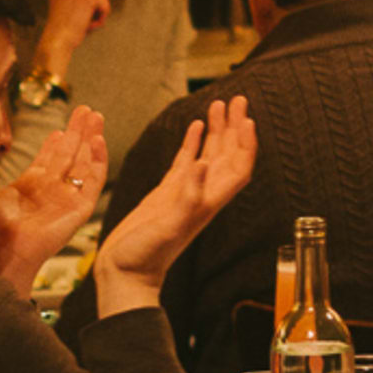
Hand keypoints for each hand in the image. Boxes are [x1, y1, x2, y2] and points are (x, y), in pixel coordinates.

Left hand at [0, 107, 106, 292]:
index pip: (48, 160)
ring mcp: (67, 199)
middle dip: (77, 132)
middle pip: (69, 155)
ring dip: (91, 138)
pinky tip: (98, 139)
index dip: (55, 143)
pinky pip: (94, 181)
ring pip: (84, 163)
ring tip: (96, 116)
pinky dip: (99, 160)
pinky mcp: (79, 208)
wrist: (1, 250)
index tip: (59, 128)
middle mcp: (51, 191)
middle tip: (85, 110)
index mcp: (30, 187)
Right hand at [35, 0, 111, 81]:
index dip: (82, 7)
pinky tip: (87, 25)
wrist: (57, 40)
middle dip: (90, 10)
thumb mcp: (67, 8)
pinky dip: (100, 19)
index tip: (68, 16)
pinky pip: (105, 6)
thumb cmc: (62, 30)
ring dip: (96, 14)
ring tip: (82, 24)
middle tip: (75, 22)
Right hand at [93, 96, 255, 314]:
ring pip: (209, 154)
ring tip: (220, 104)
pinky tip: (195, 126)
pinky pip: (185, 162)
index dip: (246, 144)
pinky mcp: (166, 193)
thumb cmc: (146, 256)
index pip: (238, 167)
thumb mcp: (169, 224)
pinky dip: (193, 142)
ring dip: (218, 131)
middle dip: (235, 127)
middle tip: (238, 99)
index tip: (247, 119)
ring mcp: (184, 192)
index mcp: (207, 202)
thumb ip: (187, 196)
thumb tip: (202, 164)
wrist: (126, 273)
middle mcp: (201, 195)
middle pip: (228, 155)